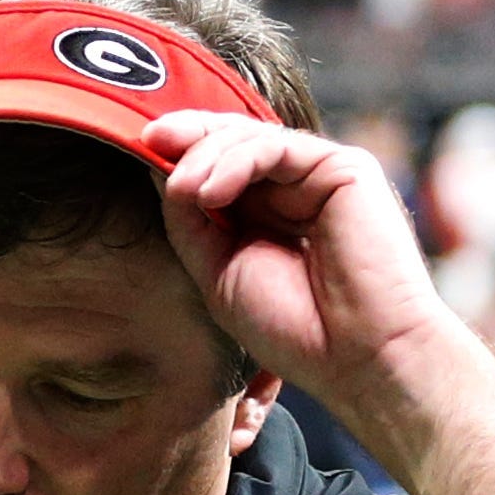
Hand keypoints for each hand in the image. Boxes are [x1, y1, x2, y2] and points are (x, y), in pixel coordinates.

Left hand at [145, 112, 459, 409]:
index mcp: (265, 212)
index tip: (136, 144)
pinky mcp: (346, 169)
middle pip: (232, 140)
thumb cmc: (294, 327)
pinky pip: (280, 148)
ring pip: (252, 139)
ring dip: (206, 156)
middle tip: (149, 139)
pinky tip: (210, 191)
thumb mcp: (217, 270)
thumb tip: (158, 168)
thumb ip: (191, 221)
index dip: (179, 151)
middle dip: (187, 137)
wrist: (358, 357)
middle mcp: (294, 189)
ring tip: (185, 191)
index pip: (217, 164)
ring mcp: (320, 176)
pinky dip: (237, 161)